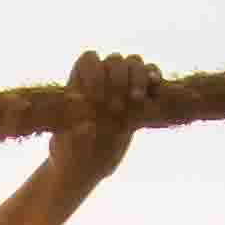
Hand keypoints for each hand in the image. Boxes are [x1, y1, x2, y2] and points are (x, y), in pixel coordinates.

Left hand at [43, 50, 159, 192]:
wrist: (85, 165)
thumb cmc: (68, 152)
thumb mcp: (67, 144)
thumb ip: (73, 132)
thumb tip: (84, 119)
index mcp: (79, 83)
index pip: (89, 59)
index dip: (94, 72)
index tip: (95, 97)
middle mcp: (101, 80)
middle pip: (115, 60)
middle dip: (118, 79)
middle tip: (115, 109)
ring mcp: (121, 88)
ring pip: (134, 63)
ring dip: (138, 76)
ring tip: (136, 98)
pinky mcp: (138, 100)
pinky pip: (151, 76)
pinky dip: (155, 75)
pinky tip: (156, 84)